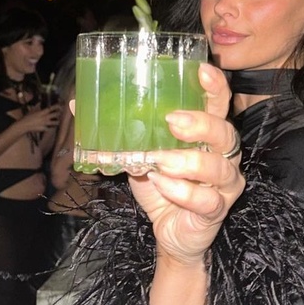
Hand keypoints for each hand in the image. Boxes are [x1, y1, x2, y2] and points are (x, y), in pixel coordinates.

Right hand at [21, 103, 61, 133]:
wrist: (24, 126)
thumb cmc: (27, 118)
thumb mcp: (32, 111)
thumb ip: (37, 106)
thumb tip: (39, 102)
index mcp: (42, 112)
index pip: (51, 108)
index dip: (56, 107)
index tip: (60, 106)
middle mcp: (45, 118)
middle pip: (55, 115)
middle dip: (59, 113)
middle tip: (60, 113)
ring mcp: (45, 124)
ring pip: (55, 122)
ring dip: (57, 121)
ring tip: (58, 121)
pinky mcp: (44, 129)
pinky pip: (49, 128)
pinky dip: (50, 128)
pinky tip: (50, 127)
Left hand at [128, 63, 244, 264]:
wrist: (171, 234)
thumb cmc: (161, 188)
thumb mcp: (138, 155)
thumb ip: (118, 132)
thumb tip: (78, 104)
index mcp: (207, 133)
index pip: (219, 102)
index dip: (214, 85)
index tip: (199, 71)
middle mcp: (223, 154)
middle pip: (225, 132)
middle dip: (200, 124)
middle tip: (172, 121)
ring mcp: (225, 183)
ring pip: (218, 166)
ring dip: (187, 161)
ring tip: (160, 161)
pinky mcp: (217, 209)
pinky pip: (207, 199)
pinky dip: (183, 192)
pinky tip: (162, 185)